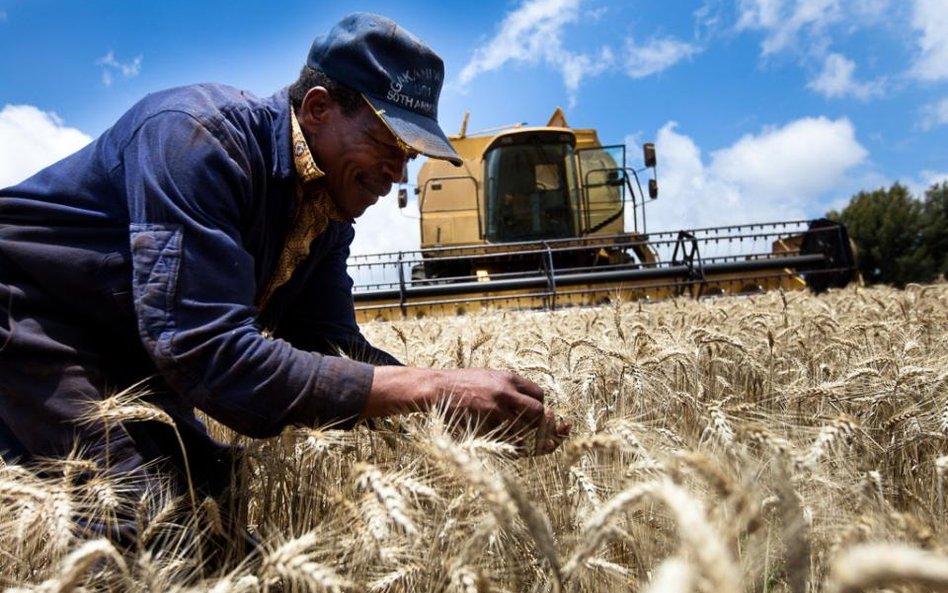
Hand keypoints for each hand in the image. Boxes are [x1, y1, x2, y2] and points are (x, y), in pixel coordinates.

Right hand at [366, 367, 569, 452]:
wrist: (434, 389)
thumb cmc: (462, 386)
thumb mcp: (488, 377)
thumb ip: (510, 389)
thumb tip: (536, 409)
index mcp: (508, 378)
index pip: (539, 395)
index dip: (541, 409)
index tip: (534, 417)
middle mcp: (505, 392)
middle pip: (538, 413)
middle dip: (540, 425)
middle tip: (535, 433)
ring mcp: (494, 410)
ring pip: (526, 430)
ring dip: (528, 440)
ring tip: (525, 443)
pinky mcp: (483, 425)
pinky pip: (508, 442)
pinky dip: (514, 448)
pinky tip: (511, 448)